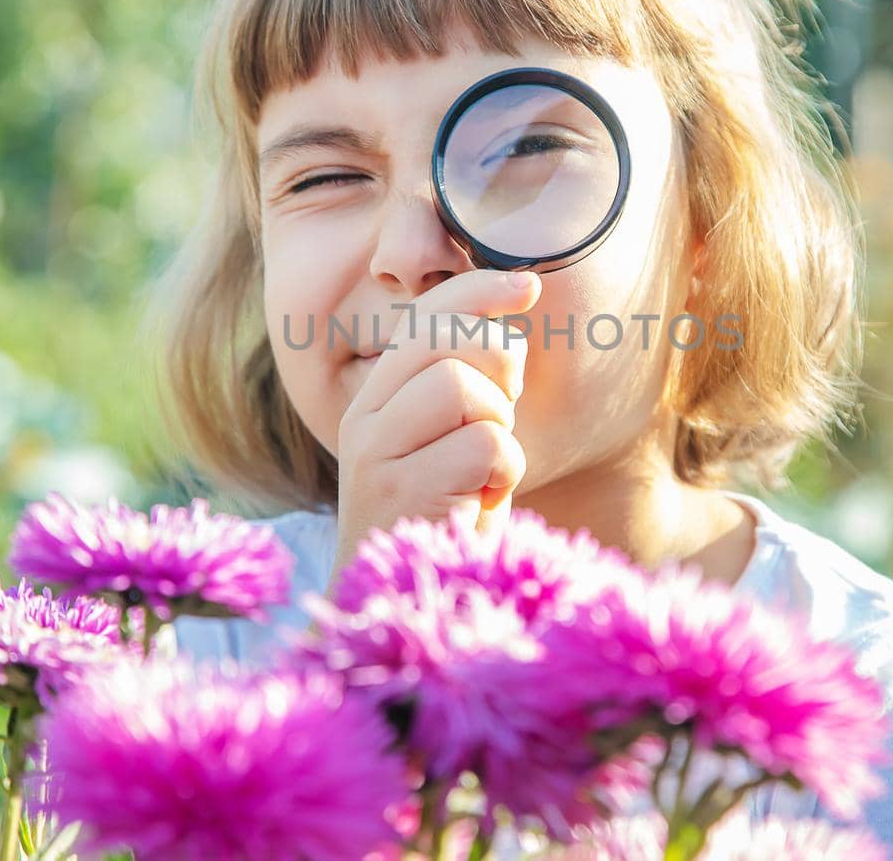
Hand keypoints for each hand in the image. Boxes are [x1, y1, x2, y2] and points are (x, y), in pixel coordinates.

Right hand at [329, 268, 540, 585]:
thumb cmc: (444, 520)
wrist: (405, 608)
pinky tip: (481, 502)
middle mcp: (364, 419)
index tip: (527, 284)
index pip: (425, 319)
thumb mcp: (452, 441)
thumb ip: (468, 380)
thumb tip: (517, 299)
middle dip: (497, 369)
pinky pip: (484, 446)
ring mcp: (376, 455)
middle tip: (499, 420)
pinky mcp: (402, 492)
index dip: (479, 291)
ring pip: (462, 388)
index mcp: (375, 399)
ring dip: (497, 428)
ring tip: (483, 470)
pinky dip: (502, 474)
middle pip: (445, 341)